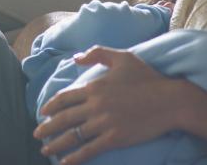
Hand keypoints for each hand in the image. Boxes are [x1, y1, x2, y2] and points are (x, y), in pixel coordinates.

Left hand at [33, 45, 179, 164]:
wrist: (170, 100)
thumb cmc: (147, 77)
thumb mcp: (122, 57)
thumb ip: (97, 53)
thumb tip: (76, 58)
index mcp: (94, 87)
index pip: (64, 98)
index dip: (50, 106)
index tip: (42, 112)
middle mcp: (95, 106)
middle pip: (64, 118)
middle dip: (47, 128)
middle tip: (37, 134)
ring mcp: (104, 123)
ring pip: (73, 135)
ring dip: (56, 144)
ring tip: (45, 150)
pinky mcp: (114, 138)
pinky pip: (89, 149)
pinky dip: (74, 157)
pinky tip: (64, 162)